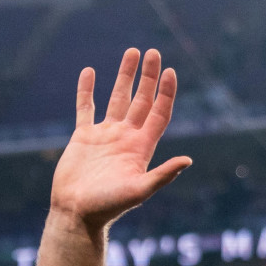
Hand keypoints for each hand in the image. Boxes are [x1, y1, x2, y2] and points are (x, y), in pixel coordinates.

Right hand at [50, 48, 191, 230]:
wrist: (77, 214)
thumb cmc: (109, 206)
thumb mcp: (139, 191)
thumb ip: (162, 174)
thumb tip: (188, 160)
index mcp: (141, 147)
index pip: (159, 113)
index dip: (166, 93)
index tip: (170, 71)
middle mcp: (126, 138)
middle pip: (141, 100)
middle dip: (148, 77)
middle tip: (153, 52)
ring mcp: (105, 136)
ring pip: (117, 99)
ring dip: (124, 76)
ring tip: (132, 52)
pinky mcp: (83, 138)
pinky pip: (85, 108)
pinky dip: (87, 90)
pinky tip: (90, 71)